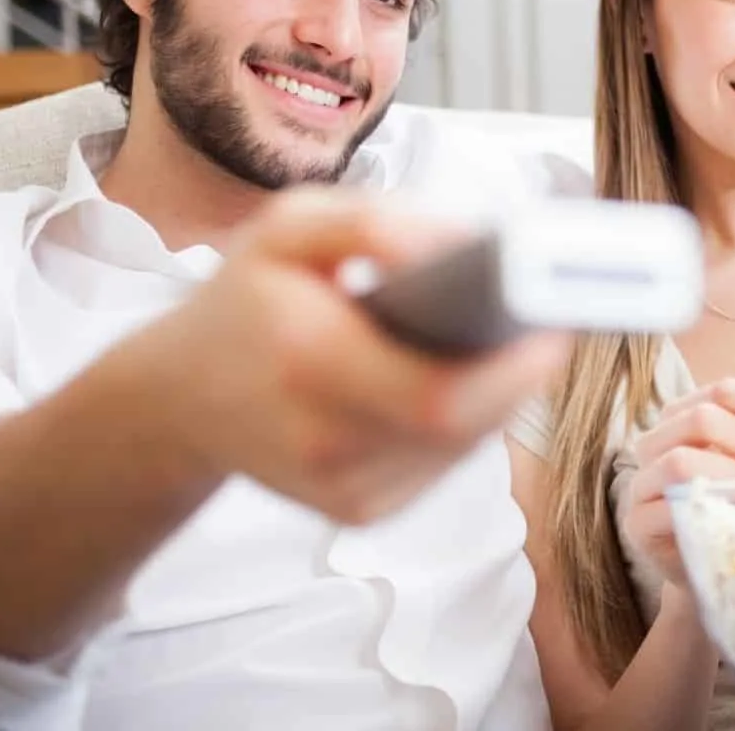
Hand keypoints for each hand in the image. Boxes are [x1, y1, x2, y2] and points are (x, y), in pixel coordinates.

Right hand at [129, 186, 572, 524]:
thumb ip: (373, 222)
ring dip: (497, 393)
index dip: (513, 368)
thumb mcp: (290, 228)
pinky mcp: (359, 511)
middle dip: (518, 371)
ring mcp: (343, 490)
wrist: (180, 398)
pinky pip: (444, 463)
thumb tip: (462, 243)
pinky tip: (452, 377)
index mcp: (307, 361)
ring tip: (500, 337)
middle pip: (466, 426)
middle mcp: (325, 440)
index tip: (554, 323)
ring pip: (465, 446)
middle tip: (547, 318)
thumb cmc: (248, 299)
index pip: (442, 394)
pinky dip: (465, 420)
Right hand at [622, 379, 734, 585]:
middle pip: (700, 417)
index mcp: (685, 419)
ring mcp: (642, 482)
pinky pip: (668, 506)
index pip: (722, 392)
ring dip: (732, 475)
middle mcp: (656, 443)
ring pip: (680, 459)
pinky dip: (710, 509)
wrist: (712, 568)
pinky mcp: (638, 523)